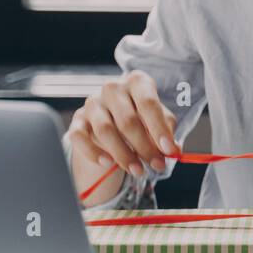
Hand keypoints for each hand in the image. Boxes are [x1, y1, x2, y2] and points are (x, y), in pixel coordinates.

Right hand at [68, 71, 176, 204]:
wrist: (113, 122)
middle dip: (144, 147)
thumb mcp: (157, 121)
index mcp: (137, 82)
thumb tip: (174, 150)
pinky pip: (80, 137)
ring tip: (138, 170)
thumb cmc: (141, 118)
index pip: (148, 103)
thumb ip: (166, 133)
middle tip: (156, 166)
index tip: (168, 149)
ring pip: (105, 130)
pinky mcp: (77, 120)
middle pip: (127, 120)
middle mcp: (112, 88)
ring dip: (123, 155)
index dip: (159, 128)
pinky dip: (93, 153)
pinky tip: (107, 163)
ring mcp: (93, 103)